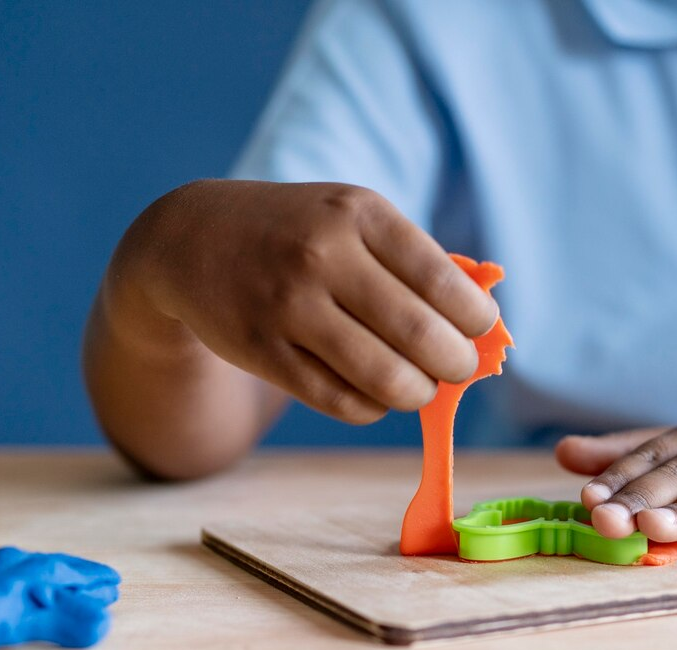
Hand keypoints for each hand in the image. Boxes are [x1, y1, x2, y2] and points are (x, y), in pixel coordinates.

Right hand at [110, 179, 498, 422]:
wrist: (190, 239)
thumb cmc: (299, 233)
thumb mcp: (352, 219)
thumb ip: (416, 261)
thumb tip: (486, 323)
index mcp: (359, 214)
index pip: (445, 282)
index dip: (476, 320)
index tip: (477, 330)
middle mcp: (323, 255)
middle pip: (421, 336)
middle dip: (455, 364)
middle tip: (454, 367)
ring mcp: (288, 306)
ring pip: (386, 379)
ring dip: (417, 393)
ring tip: (417, 385)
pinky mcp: (263, 351)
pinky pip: (342, 402)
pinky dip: (373, 407)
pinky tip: (374, 393)